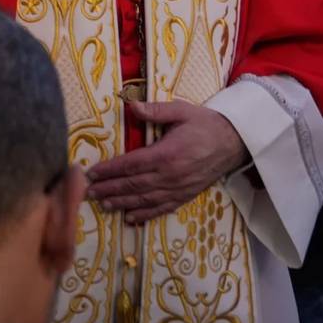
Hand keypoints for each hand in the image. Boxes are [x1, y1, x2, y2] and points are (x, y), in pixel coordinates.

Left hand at [85, 100, 246, 224]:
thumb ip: (155, 110)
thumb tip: (131, 105)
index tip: (92, 173)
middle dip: (109, 189)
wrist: (234, 142)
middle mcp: (170, 175)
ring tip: (103, 204)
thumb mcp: (181, 111)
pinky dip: (144, 215)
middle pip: (133, 185)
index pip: (130, 165)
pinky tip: (130, 217)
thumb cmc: (205, 124)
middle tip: (88, 192)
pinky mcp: (185, 196)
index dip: (109, 170)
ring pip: (144, 199)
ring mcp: (178, 189)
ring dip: (122, 203)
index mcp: (167, 153)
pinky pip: (161, 208)